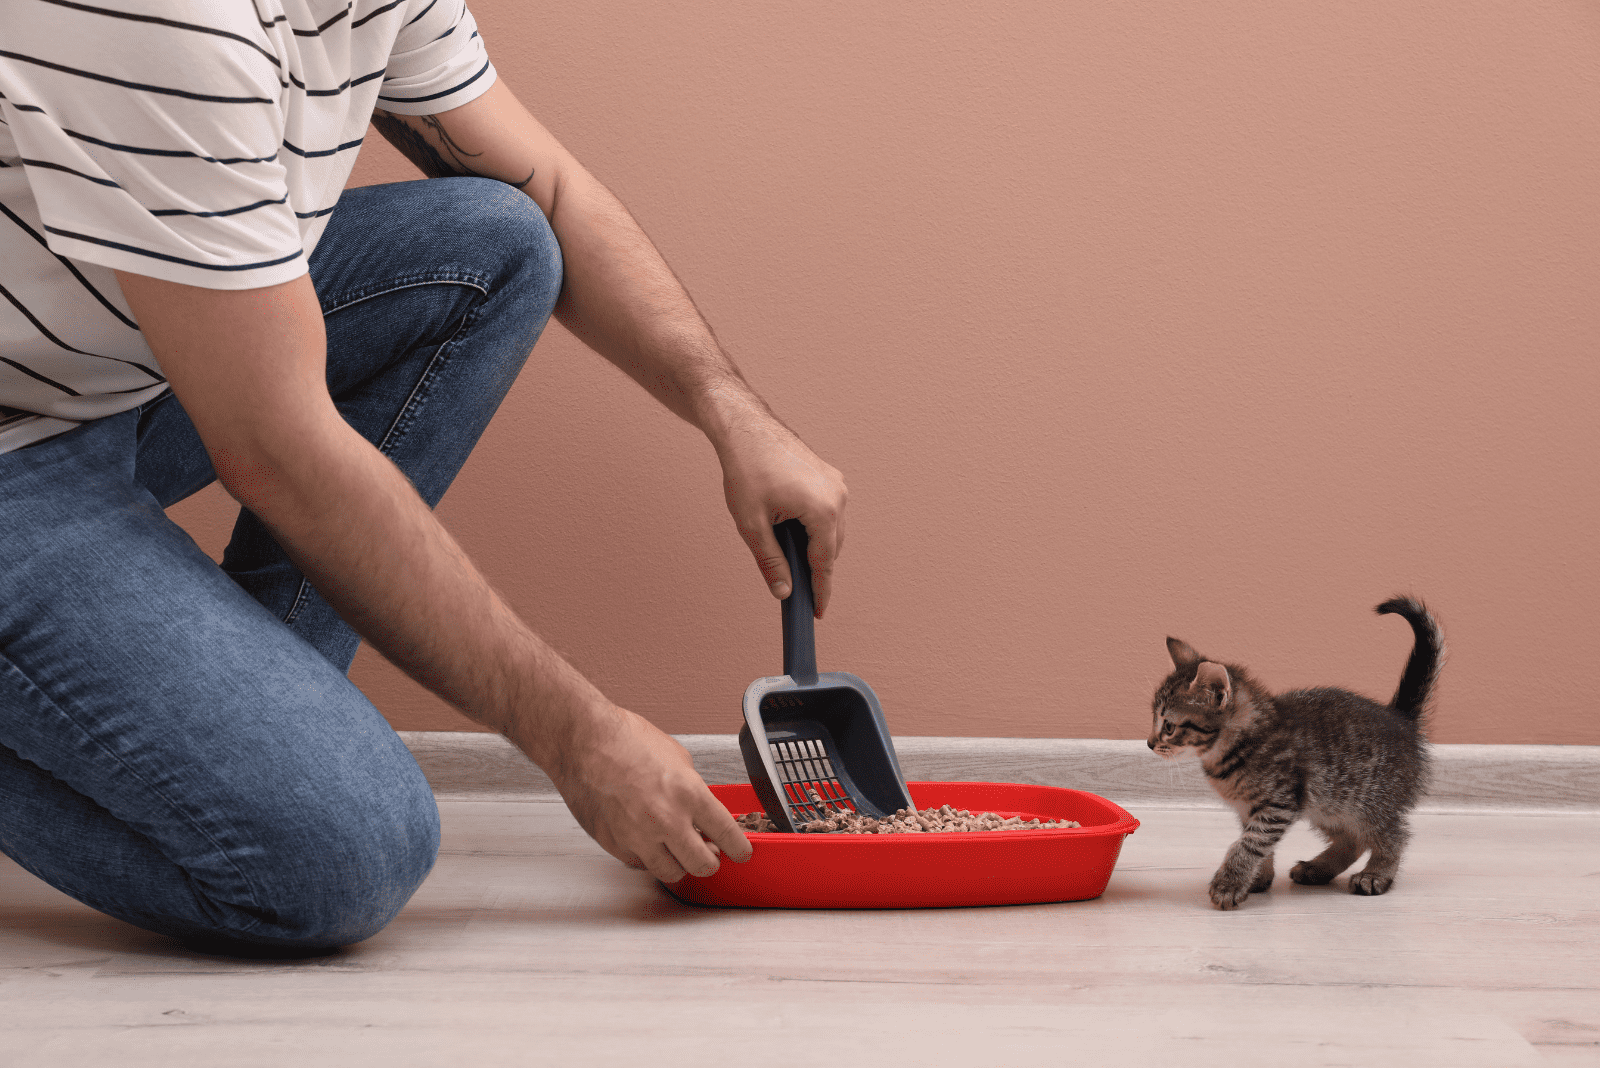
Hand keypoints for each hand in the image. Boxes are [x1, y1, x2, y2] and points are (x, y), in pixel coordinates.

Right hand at [547, 704, 752, 882]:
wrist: (583, 740)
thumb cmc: (624, 739)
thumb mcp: (676, 756)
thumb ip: (693, 788)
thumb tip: (700, 809)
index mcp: (688, 793)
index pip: (726, 834)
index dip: (739, 848)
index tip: (741, 852)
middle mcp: (666, 820)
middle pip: (703, 865)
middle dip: (710, 861)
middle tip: (710, 854)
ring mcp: (638, 836)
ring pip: (671, 873)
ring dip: (679, 864)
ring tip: (678, 851)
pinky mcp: (614, 844)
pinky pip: (640, 863)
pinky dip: (648, 857)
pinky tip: (648, 841)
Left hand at [718, 417, 848, 616]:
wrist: (745, 427)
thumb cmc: (746, 470)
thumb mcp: (751, 524)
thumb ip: (770, 561)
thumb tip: (783, 592)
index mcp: (822, 510)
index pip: (824, 563)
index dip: (820, 591)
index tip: (817, 613)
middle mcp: (837, 496)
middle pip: (831, 548)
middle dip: (814, 569)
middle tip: (793, 589)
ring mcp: (836, 483)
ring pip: (830, 530)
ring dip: (812, 546)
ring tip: (786, 556)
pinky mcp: (829, 476)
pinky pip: (827, 511)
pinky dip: (813, 527)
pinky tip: (790, 530)